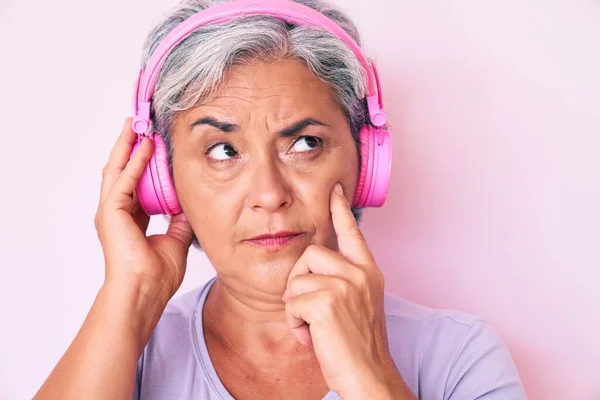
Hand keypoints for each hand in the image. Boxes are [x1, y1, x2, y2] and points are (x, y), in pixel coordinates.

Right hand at [94, 117, 194, 302]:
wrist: (145, 292)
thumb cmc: (158, 274)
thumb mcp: (177, 238)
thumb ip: (181, 218)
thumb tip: (190, 201)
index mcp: (131, 220)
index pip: (137, 184)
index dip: (146, 164)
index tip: (156, 146)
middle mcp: (118, 213)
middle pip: (123, 171)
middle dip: (130, 147)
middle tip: (139, 126)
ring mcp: (111, 211)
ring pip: (117, 169)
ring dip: (127, 146)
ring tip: (135, 125)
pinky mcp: (111, 211)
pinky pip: (124, 178)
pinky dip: (134, 160)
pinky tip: (145, 145)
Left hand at [282, 183, 412, 398]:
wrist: (368, 375)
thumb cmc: (359, 345)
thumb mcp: (358, 304)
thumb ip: (342, 281)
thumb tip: (311, 268)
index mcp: (368, 272)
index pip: (352, 232)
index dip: (340, 209)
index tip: (335, 189)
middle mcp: (360, 274)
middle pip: (310, 253)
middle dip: (300, 281)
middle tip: (309, 309)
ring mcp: (346, 286)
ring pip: (298, 279)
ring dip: (297, 307)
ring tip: (314, 326)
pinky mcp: (327, 302)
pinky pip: (292, 302)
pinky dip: (295, 323)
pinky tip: (312, 336)